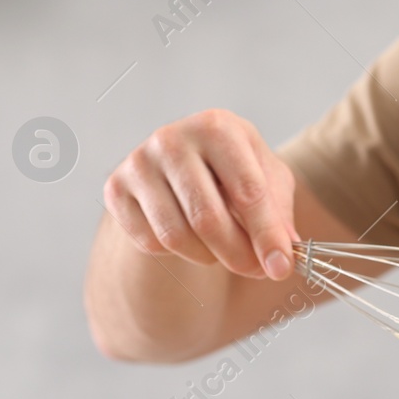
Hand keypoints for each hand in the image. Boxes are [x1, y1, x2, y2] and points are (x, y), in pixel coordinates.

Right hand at [103, 109, 299, 279]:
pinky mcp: (116, 189)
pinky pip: (150, 241)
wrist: (180, 167)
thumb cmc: (233, 172)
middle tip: (255, 272)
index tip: (281, 268)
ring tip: (223, 251)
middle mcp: (171, 138)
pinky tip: (190, 238)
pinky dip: (177, 253)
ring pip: (176, 236)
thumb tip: (282, 255)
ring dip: (208, 256)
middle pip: (207, 218)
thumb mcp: (267, 181)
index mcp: (216, 126)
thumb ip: (279, 214)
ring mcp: (139, 163)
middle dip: (238, 255)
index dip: (267, 235)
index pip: (247, 190)